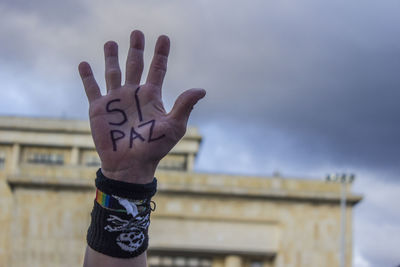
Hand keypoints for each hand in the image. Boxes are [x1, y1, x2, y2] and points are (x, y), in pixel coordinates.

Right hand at [78, 30, 205, 182]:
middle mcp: (134, 94)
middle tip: (137, 32)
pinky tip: (84, 64)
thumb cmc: (154, 148)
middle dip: (136, 49)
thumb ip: (184, 106)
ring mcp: (115, 100)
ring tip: (111, 42)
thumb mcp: (173, 126)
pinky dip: (87, 76)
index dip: (161, 53)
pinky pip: (92, 88)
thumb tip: (202, 89)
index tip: (163, 37)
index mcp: (152, 96)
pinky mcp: (99, 108)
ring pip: (113, 72)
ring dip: (111, 57)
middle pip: (135, 65)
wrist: (131, 165)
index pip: (158, 69)